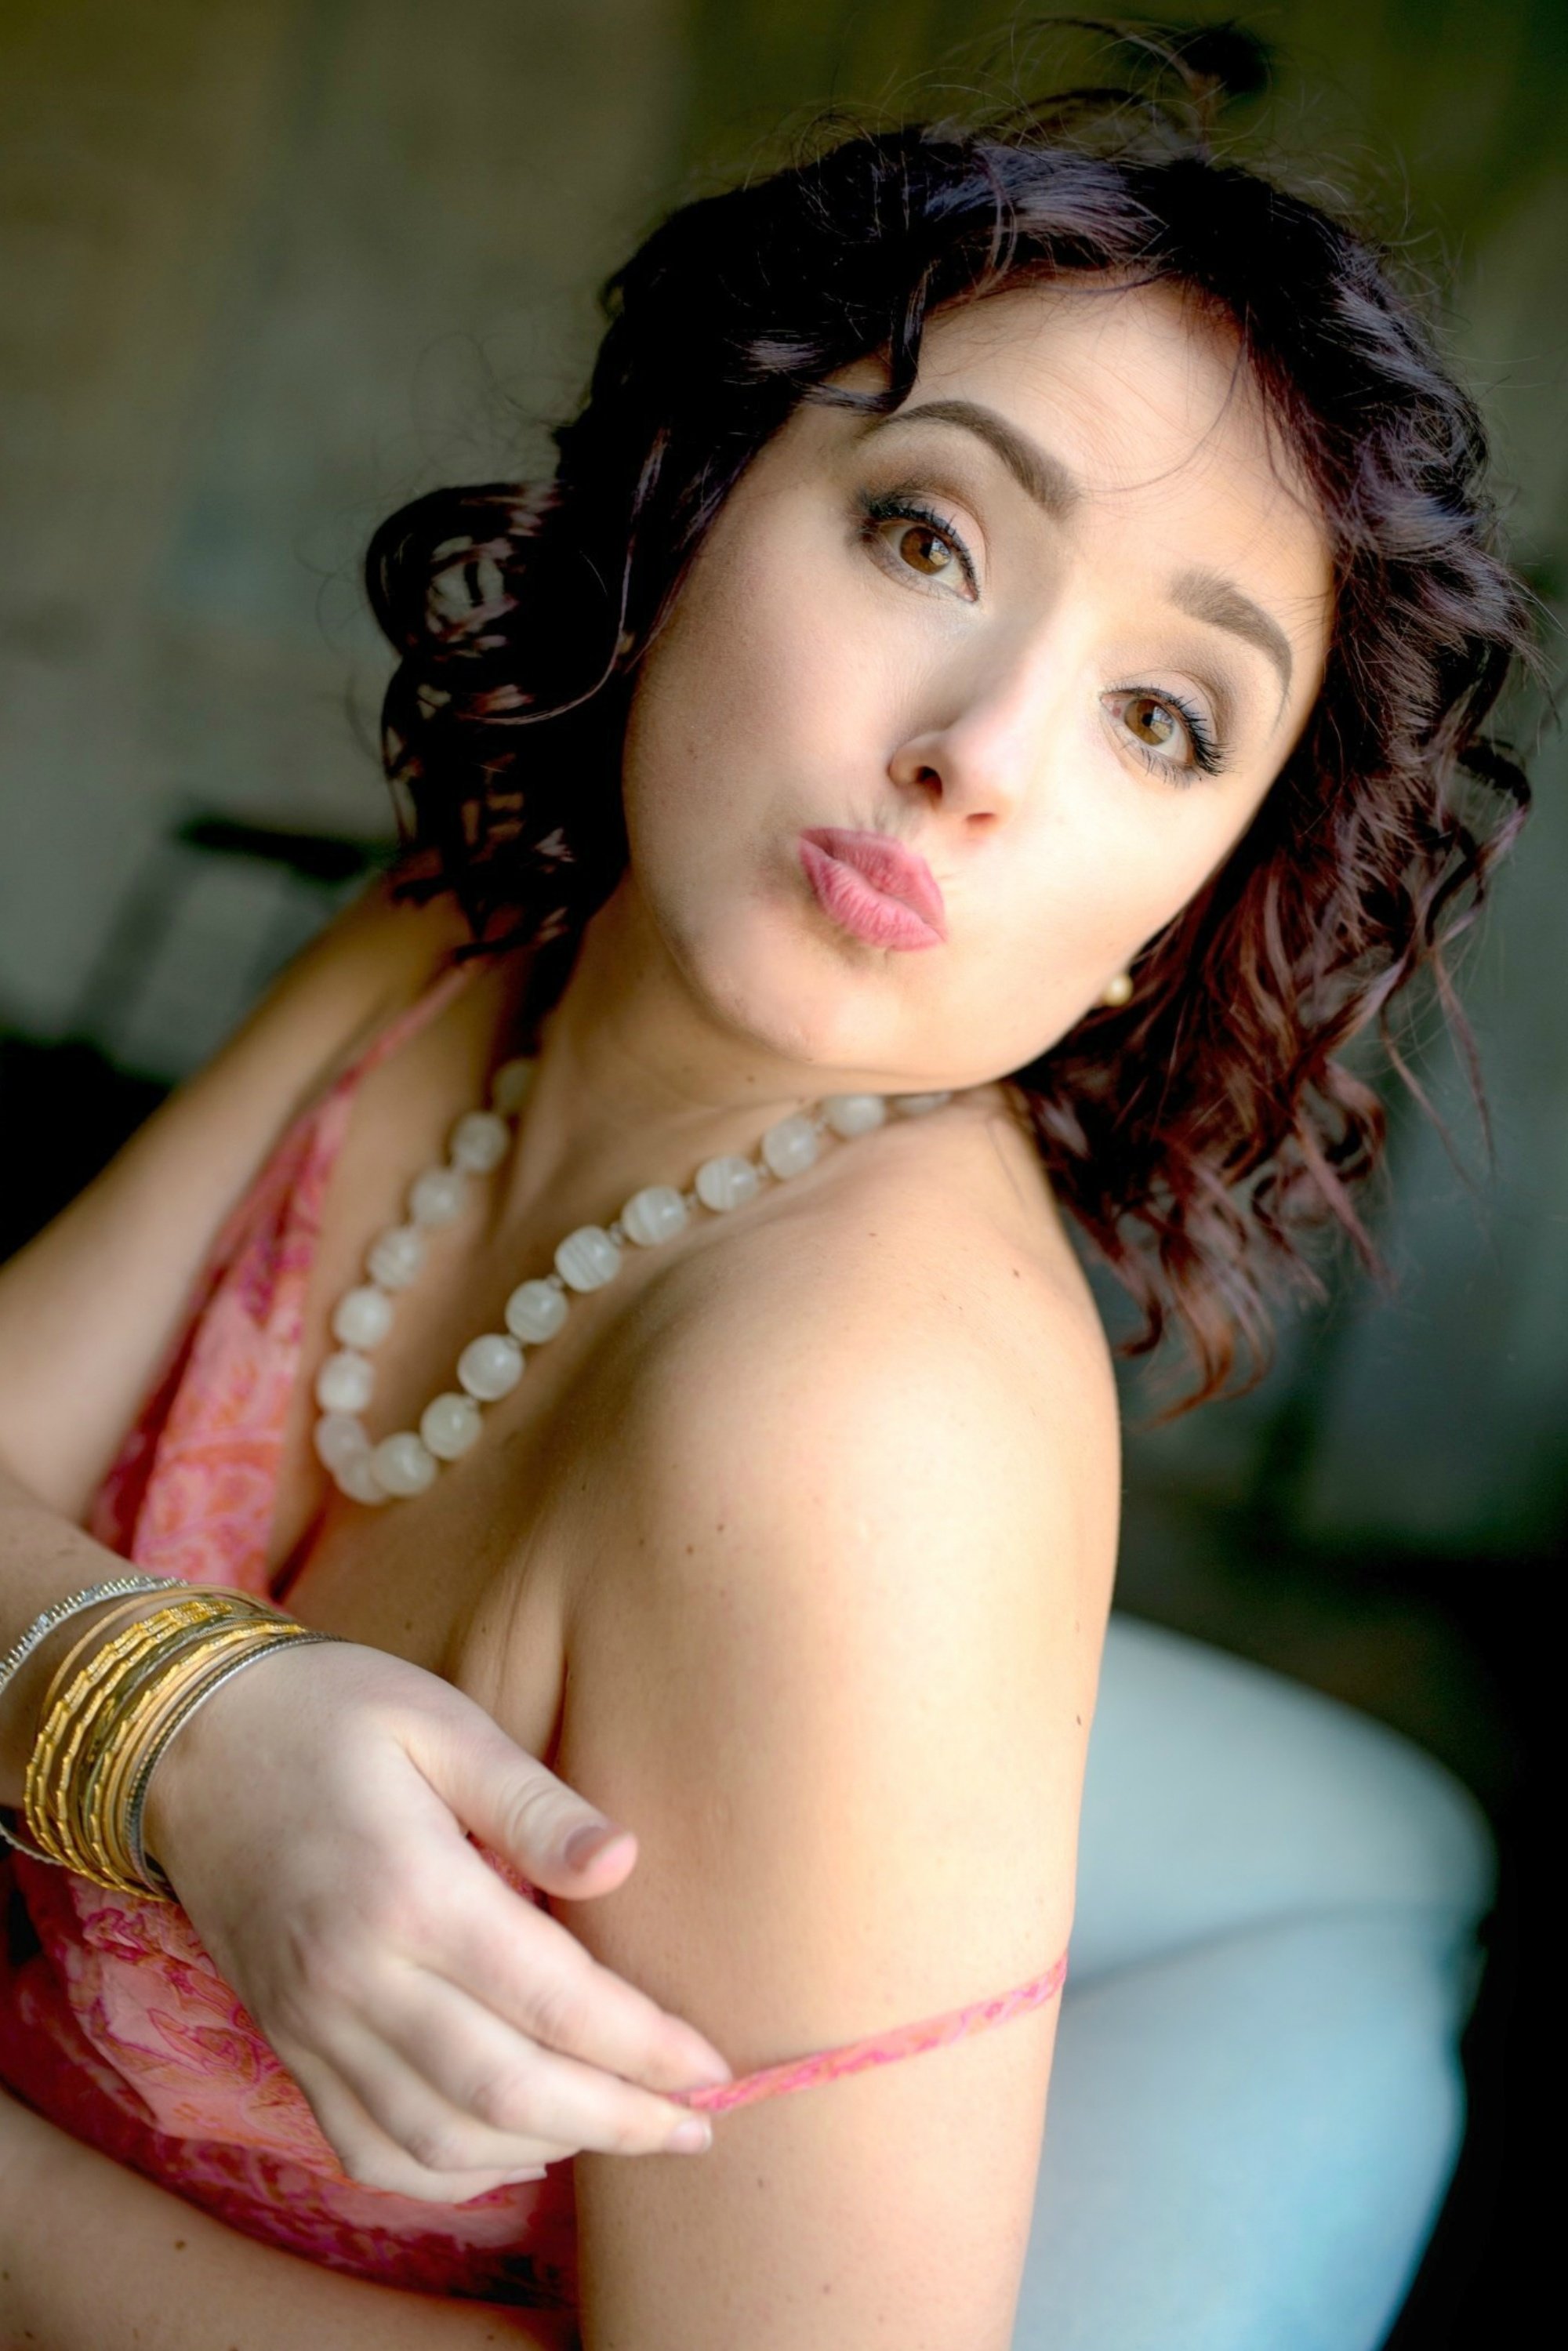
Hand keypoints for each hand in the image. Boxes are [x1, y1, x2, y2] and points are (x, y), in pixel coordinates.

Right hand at [141, 1637, 731, 2202]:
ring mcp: (311, 2022)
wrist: (189, 1741)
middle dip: (615, 2120)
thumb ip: (533, 1802)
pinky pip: (367, 2145)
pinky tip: (510, 2148)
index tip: (709, 2066)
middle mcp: (356, 1976)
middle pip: (506, 2089)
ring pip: (440, 2134)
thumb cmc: (332, 1714)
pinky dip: (445, 2170)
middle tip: (695, 2128)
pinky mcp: (287, 2042)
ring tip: (624, 2133)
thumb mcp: (441, 1722)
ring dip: (543, 2149)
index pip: (551, 2000)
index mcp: (410, 1889)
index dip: (640, 2046)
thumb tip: (623, 1863)